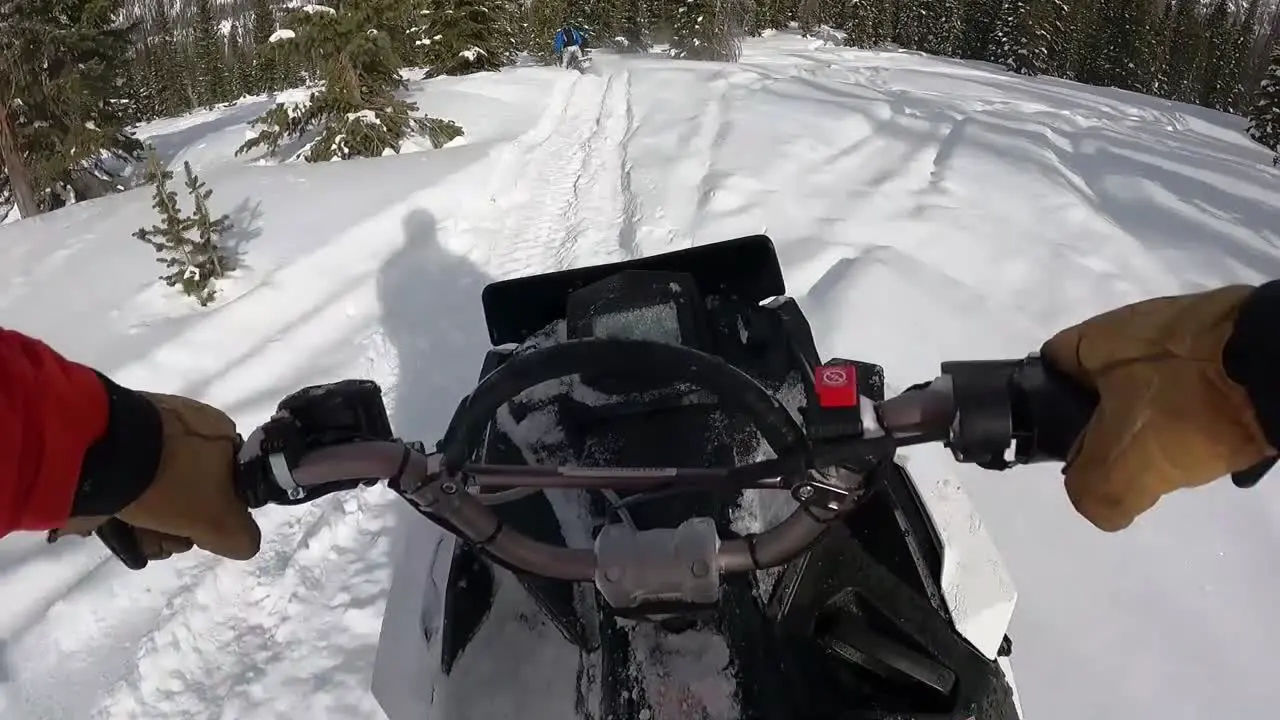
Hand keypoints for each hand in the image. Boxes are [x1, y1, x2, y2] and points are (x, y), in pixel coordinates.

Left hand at [115, 392, 261, 559]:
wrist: (102, 453)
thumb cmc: (173, 481)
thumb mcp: (221, 520)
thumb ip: (241, 536)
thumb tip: (242, 542)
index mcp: (222, 432)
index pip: (230, 483)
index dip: (216, 515)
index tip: (197, 533)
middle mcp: (189, 425)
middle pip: (191, 492)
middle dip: (178, 526)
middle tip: (162, 540)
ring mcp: (148, 429)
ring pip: (157, 490)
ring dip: (149, 523)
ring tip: (133, 536)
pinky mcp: (111, 438)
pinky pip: (126, 480)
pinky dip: (123, 504)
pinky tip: (115, 522)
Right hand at [1042, 285, 1275, 530]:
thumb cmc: (1185, 403)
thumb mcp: (1121, 465)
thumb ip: (1091, 492)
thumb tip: (1102, 505)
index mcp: (1095, 338)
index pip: (1047, 372)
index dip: (1048, 412)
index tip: (1069, 451)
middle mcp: (1136, 325)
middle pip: (1106, 387)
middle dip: (1115, 428)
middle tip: (1131, 464)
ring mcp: (1190, 330)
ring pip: (1159, 391)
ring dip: (1166, 427)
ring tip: (1185, 460)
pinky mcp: (1236, 341)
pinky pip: (1205, 389)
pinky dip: (1209, 418)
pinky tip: (1225, 446)